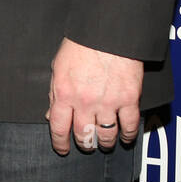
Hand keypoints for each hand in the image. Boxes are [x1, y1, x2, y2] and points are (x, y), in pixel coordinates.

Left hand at [46, 37, 142, 153]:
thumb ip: (54, 93)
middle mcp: (85, 102)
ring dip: (104, 142)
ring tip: (103, 142)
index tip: (62, 149)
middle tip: (86, 144)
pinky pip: (129, 125)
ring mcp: (108, 102)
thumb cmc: (81, 45)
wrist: (107, 31)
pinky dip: (128, 135)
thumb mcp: (58, 67)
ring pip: (106, 135)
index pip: (58, 127)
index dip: (60, 143)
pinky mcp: (129, 99)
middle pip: (83, 135)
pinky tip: (125, 137)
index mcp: (64, 93)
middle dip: (84, 144)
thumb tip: (51, 115)